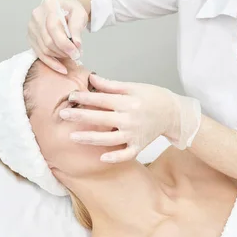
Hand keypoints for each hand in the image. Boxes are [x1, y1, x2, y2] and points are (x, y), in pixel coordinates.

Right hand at [28, 0, 87, 73]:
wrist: (62, 6)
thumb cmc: (71, 9)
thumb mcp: (80, 14)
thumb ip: (77, 27)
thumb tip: (76, 44)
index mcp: (49, 6)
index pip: (53, 28)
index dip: (65, 43)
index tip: (76, 52)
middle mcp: (37, 15)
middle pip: (48, 40)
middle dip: (63, 52)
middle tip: (76, 55)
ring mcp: (32, 27)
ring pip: (44, 49)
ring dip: (59, 56)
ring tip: (70, 55)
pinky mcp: (31, 37)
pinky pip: (39, 53)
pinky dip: (51, 62)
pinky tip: (61, 67)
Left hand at [61, 73, 201, 162]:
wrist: (173, 112)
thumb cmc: (152, 97)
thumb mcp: (133, 86)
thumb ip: (110, 85)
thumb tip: (91, 79)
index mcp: (127, 102)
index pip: (101, 99)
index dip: (84, 98)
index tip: (70, 96)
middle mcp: (129, 119)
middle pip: (101, 118)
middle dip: (80, 116)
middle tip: (63, 115)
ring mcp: (134, 134)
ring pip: (109, 139)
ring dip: (90, 138)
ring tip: (73, 137)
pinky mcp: (139, 146)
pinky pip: (126, 154)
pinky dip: (115, 157)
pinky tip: (101, 158)